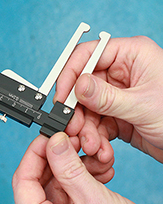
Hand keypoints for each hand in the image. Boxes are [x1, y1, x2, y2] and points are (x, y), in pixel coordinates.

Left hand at [12, 132, 156, 203]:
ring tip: (99, 160)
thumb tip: (53, 142)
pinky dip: (86, 178)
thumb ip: (70, 170)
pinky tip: (102, 171)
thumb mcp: (94, 201)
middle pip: (41, 180)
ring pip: (60, 183)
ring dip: (78, 167)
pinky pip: (74, 191)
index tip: (48, 136)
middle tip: (76, 142)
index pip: (23, 182)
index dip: (34, 155)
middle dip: (61, 159)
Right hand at [55, 36, 162, 162]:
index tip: (61, 97)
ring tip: (92, 145)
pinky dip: (94, 137)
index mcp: (132, 55)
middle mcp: (124, 72)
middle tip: (72, 128)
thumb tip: (76, 85)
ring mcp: (120, 94)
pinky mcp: (119, 115)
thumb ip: (105, 96)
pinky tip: (101, 148)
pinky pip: (96, 123)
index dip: (70, 74)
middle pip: (82, 85)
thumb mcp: (143, 105)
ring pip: (87, 108)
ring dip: (85, 129)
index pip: (88, 54)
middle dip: (78, 111)